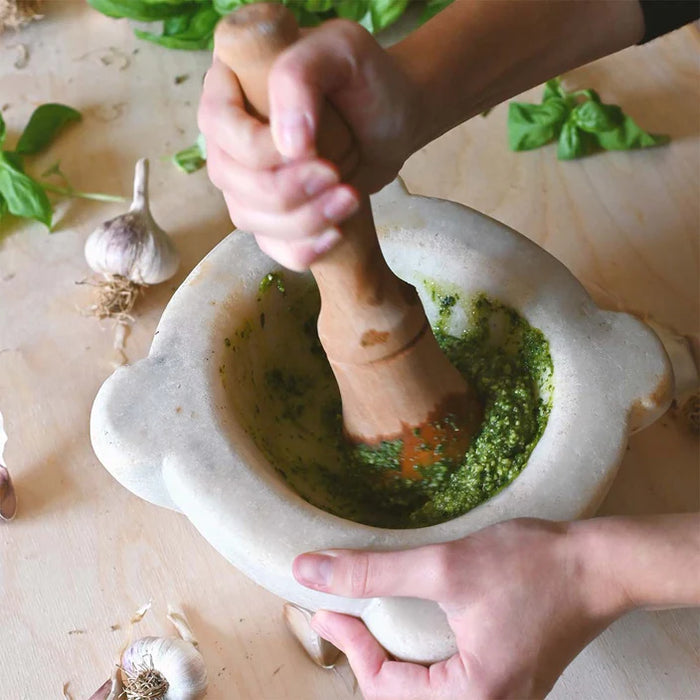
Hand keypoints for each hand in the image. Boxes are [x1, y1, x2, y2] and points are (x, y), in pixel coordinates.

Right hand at [198, 19, 419, 269]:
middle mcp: (230, 136)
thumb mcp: (340, 50)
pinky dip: (303, 249)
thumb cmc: (366, 79)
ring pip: (248, 217)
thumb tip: (286, 144)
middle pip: (230, 178)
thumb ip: (301, 77)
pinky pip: (272, 246)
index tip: (312, 148)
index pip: (217, 124)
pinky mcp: (272, 215)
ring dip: (302, 220)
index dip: (257, 148)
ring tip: (350, 198)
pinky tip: (336, 234)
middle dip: (285, 190)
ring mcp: (247, 180)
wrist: (393, 121)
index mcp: (231, 84)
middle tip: (336, 177)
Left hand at [292, 518, 630, 699]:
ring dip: (391, 654)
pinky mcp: (507, 676)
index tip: (325, 609)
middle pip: (403, 696)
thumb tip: (311, 572)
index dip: (349, 647)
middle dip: (367, 656)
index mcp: (475, 697)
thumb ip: (374, 573)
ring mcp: (501, 695)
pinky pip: (449, 678)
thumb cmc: (531, 566)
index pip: (386, 688)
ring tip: (368, 617)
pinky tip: (409, 622)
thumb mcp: (444, 565)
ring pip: (425, 690)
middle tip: (342, 615)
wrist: (598, 564)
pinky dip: (419, 651)